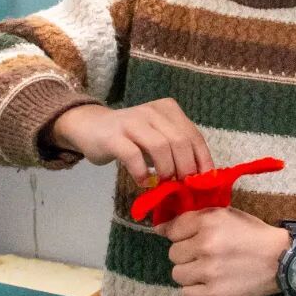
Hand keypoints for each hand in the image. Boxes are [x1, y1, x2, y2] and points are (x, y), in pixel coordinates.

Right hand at [49, 98, 212, 183]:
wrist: (90, 127)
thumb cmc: (131, 138)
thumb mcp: (157, 138)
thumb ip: (177, 150)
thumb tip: (200, 177)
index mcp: (168, 110)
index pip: (194, 136)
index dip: (203, 160)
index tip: (205, 182)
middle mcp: (152, 112)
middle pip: (180, 141)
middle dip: (186, 167)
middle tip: (183, 185)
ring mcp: (132, 122)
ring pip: (160, 146)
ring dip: (166, 170)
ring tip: (165, 184)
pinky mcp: (114, 136)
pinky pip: (133, 156)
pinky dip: (142, 172)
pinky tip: (143, 182)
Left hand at [157, 207, 288, 295]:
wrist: (281, 259)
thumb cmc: (251, 234)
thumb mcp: (225, 215)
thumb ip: (194, 218)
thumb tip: (158, 229)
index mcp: (208, 222)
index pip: (172, 230)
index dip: (182, 235)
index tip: (193, 239)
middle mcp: (205, 245)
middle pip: (173, 254)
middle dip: (187, 254)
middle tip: (207, 255)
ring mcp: (208, 271)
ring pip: (177, 274)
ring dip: (190, 273)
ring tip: (210, 271)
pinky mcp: (214, 294)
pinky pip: (186, 294)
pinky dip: (196, 291)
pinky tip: (211, 284)